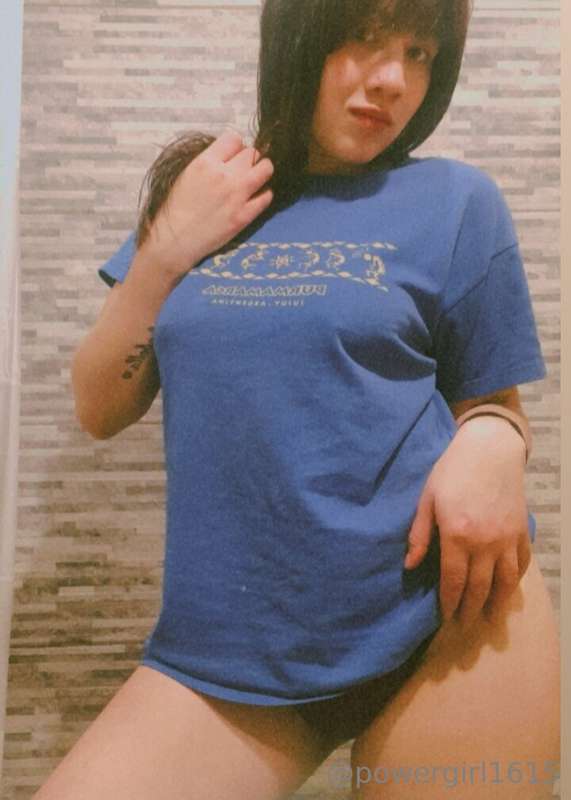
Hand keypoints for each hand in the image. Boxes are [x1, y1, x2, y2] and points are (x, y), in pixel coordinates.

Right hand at [141, 129, 273, 279]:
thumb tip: (228, 156)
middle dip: (248, 159)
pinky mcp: (244, 216)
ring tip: (255, 179)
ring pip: (266, 169)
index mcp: (205, 162)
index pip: (234, 138)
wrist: (174, 240)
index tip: (232, 156)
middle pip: (252, 152)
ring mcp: (237, 196)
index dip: (235, 146)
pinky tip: (255, 198)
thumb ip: (209, 162)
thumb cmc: (176, 208)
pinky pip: (267, 196)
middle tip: (243, 170)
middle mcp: (223, 175)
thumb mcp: (187, 174)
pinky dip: (264, 194)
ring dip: (263, 171)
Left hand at [404, 418, 530, 628]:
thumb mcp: (428, 498)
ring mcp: (506, 538)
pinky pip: (521, 563)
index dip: (449, 602)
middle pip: (479, 587)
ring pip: (505, 582)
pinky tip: (508, 588)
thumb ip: (419, 534)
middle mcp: (485, 542)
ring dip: (497, 603)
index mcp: (457, 534)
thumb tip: (409, 565)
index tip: (445, 617)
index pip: (454, 580)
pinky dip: (516, 579)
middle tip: (465, 625)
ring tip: (490, 618)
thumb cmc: (452, 470)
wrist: (490, 449)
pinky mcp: (521, 531)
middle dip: (471, 609)